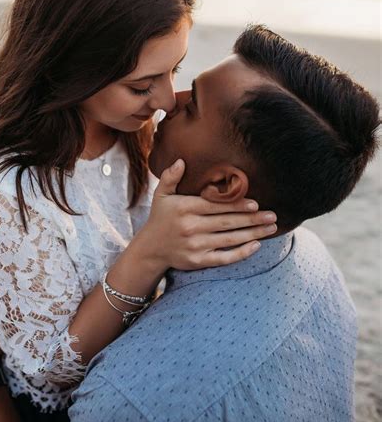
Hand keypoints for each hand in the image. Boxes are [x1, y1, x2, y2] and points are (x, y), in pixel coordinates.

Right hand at [135, 159, 276, 271]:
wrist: (150, 249)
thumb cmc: (160, 218)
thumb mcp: (161, 195)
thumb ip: (170, 177)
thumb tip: (182, 161)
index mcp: (185, 208)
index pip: (216, 206)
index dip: (236, 205)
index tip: (255, 203)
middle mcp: (191, 227)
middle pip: (228, 223)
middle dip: (253, 219)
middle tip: (272, 215)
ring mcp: (196, 246)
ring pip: (230, 239)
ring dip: (253, 233)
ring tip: (271, 228)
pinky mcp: (198, 261)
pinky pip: (224, 257)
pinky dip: (241, 253)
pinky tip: (256, 245)